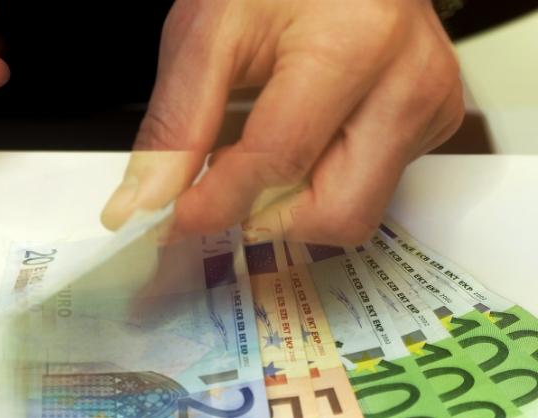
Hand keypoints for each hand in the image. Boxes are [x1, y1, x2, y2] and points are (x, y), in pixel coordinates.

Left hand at [101, 0, 463, 245]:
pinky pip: (371, 191)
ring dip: (291, 204)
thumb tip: (147, 202)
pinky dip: (319, 183)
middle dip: (265, 216)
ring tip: (260, 149)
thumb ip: (177, 122)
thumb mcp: (210, 29)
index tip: (169, 221)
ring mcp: (433, 106)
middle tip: (220, 186)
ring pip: (355, 213)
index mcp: (357, 42)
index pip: (278, 160)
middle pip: (336, 212)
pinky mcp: (437, 122)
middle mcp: (411, 81)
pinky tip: (301, 136)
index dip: (214, 203)